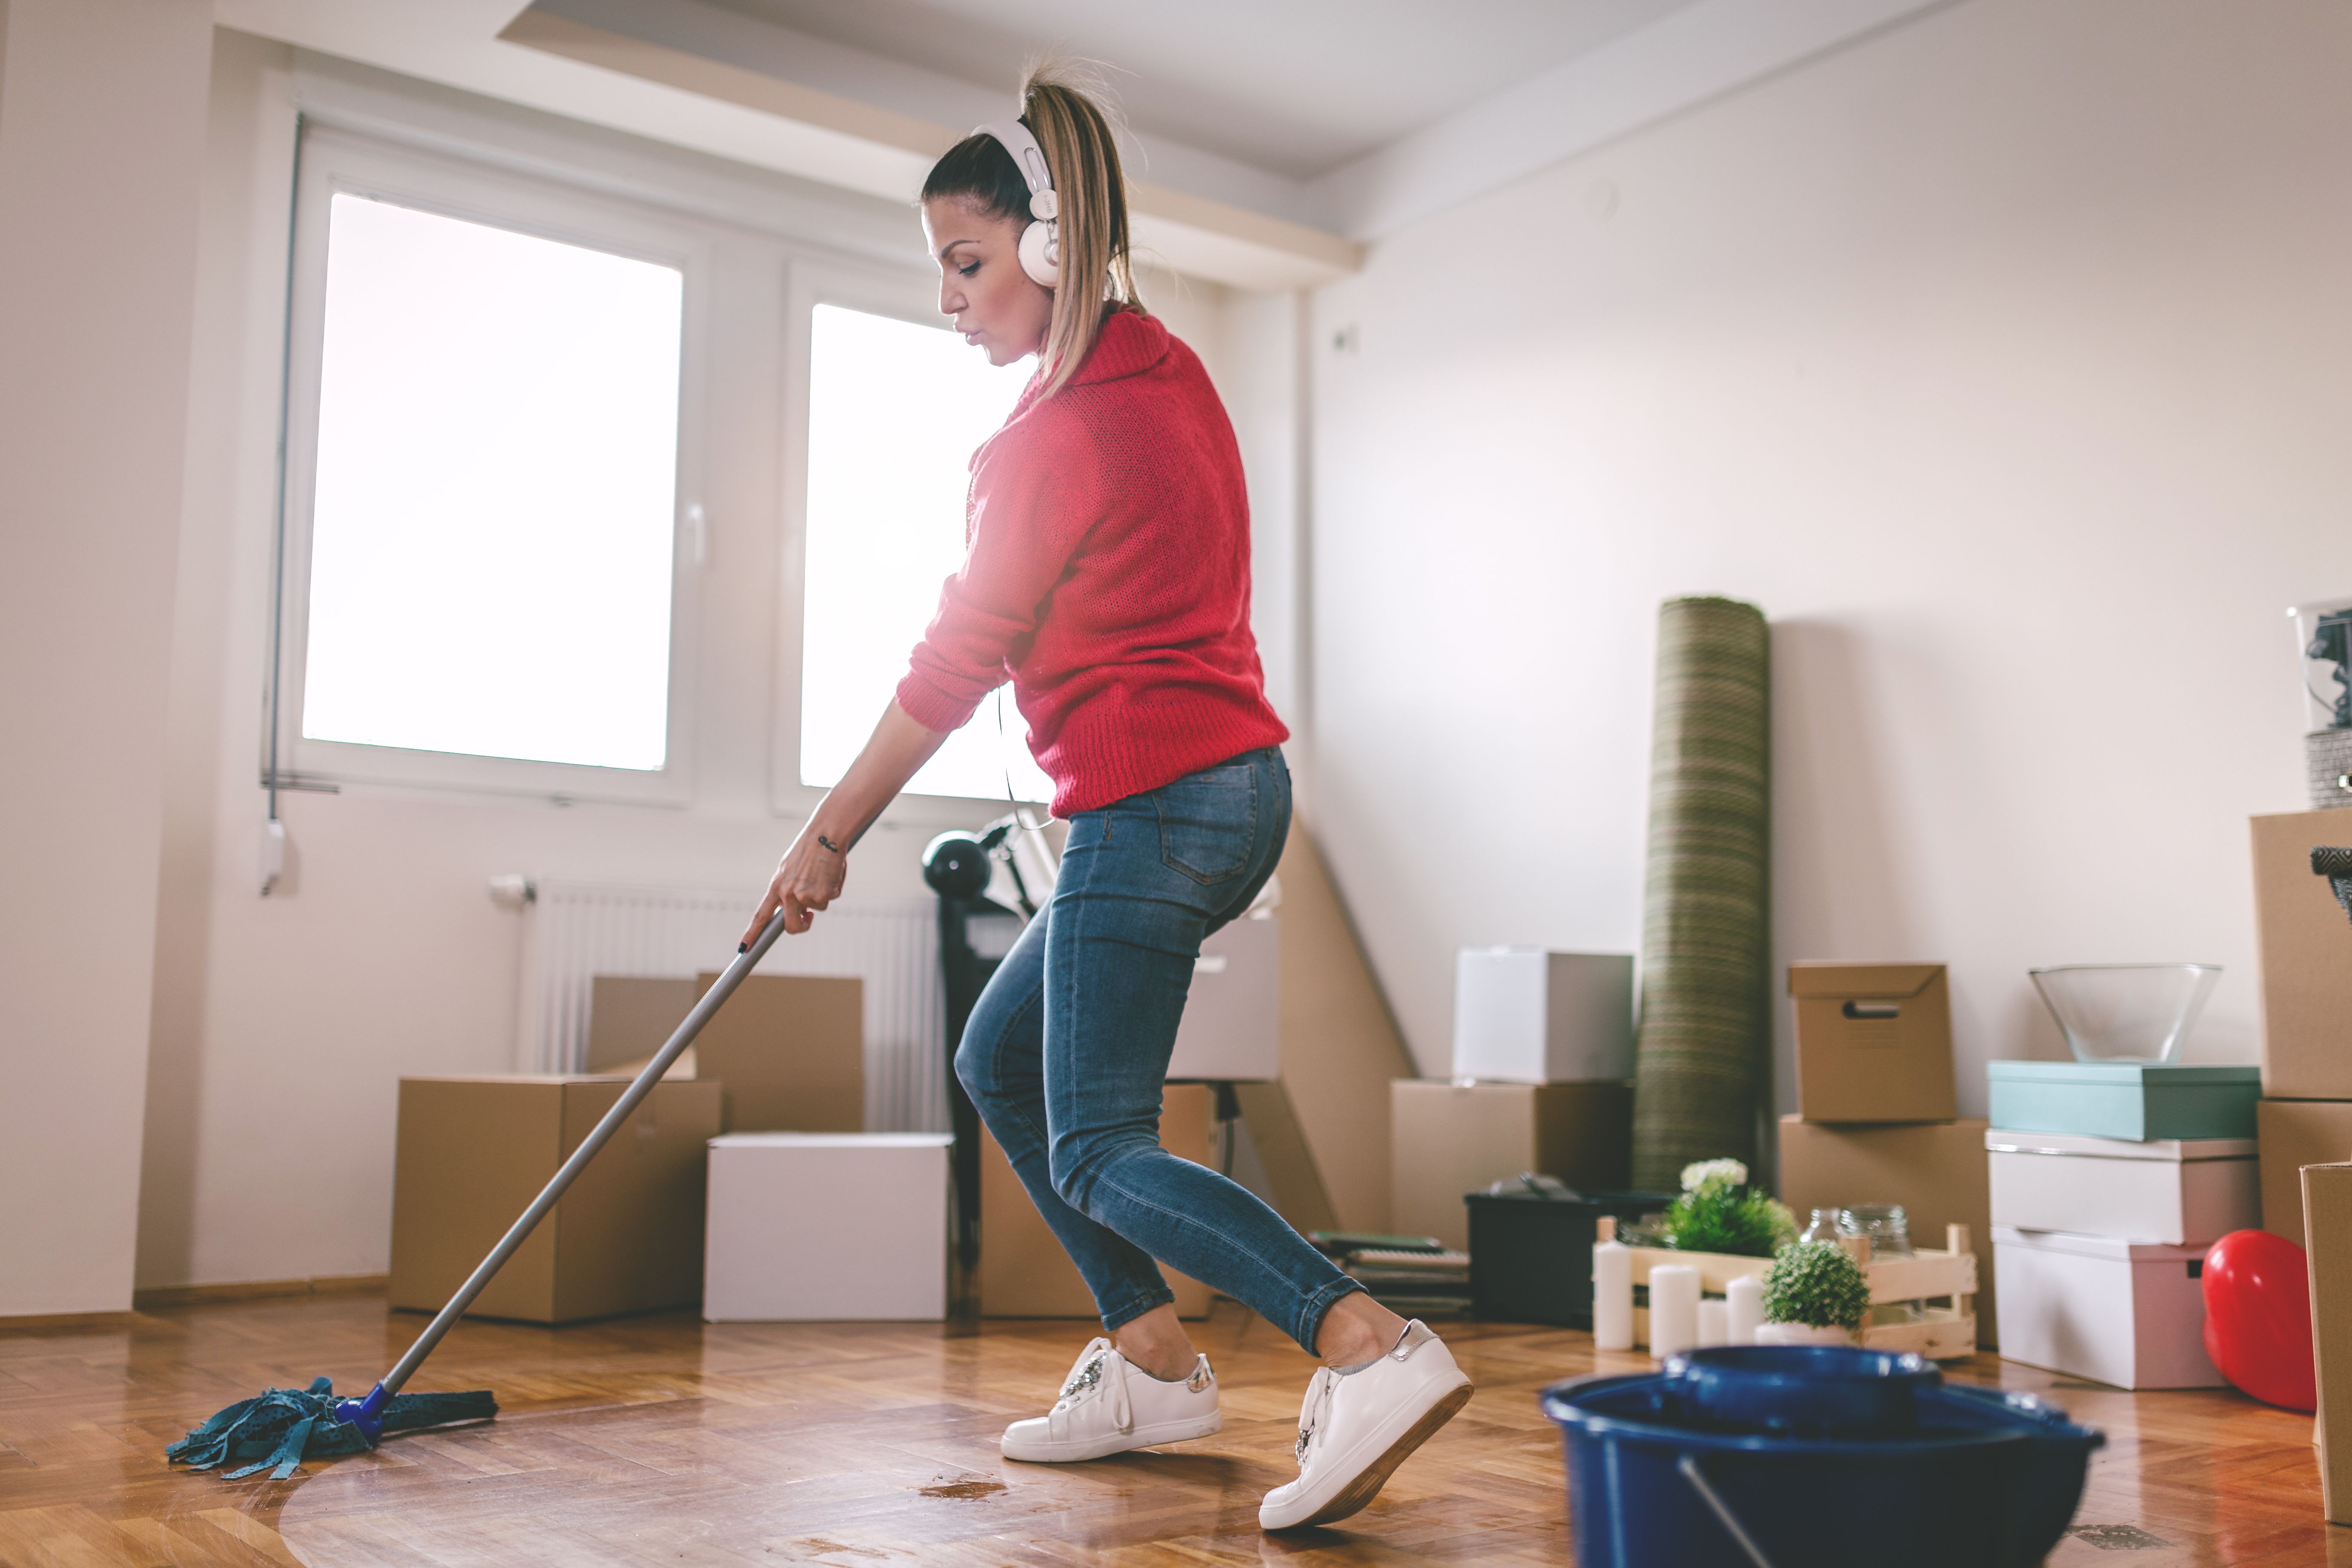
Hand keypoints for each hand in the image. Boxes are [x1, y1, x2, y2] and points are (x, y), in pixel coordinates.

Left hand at [741, 829, 845, 944]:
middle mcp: (788, 893)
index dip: (751, 934)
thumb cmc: (810, 848)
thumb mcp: (790, 869)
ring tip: (823, 873)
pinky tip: (831, 872)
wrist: (826, 835)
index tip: (743, 948)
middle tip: (809, 918)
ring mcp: (805, 896)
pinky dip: (834, 888)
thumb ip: (788, 888)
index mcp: (776, 886)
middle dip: (802, 926)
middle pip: (792, 926)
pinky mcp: (823, 895)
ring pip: (817, 909)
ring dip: (823, 895)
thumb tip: (799, 909)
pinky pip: (830, 899)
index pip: (760, 915)